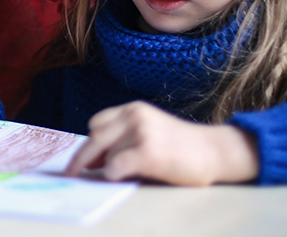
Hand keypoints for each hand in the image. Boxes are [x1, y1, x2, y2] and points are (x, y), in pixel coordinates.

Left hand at [65, 101, 259, 185]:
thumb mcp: (149, 132)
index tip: (84, 160)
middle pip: (94, 137)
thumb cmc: (181, 148)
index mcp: (133, 109)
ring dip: (109, 168)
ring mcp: (141, 132)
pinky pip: (115, 166)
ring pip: (106, 154)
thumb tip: (93, 161)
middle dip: (81, 159)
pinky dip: (113, 174)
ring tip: (126, 174)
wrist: (215, 152)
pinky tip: (121, 177)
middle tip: (71, 175)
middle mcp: (135, 116)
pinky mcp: (148, 152)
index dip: (90, 143)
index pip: (97, 123)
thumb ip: (123, 140)